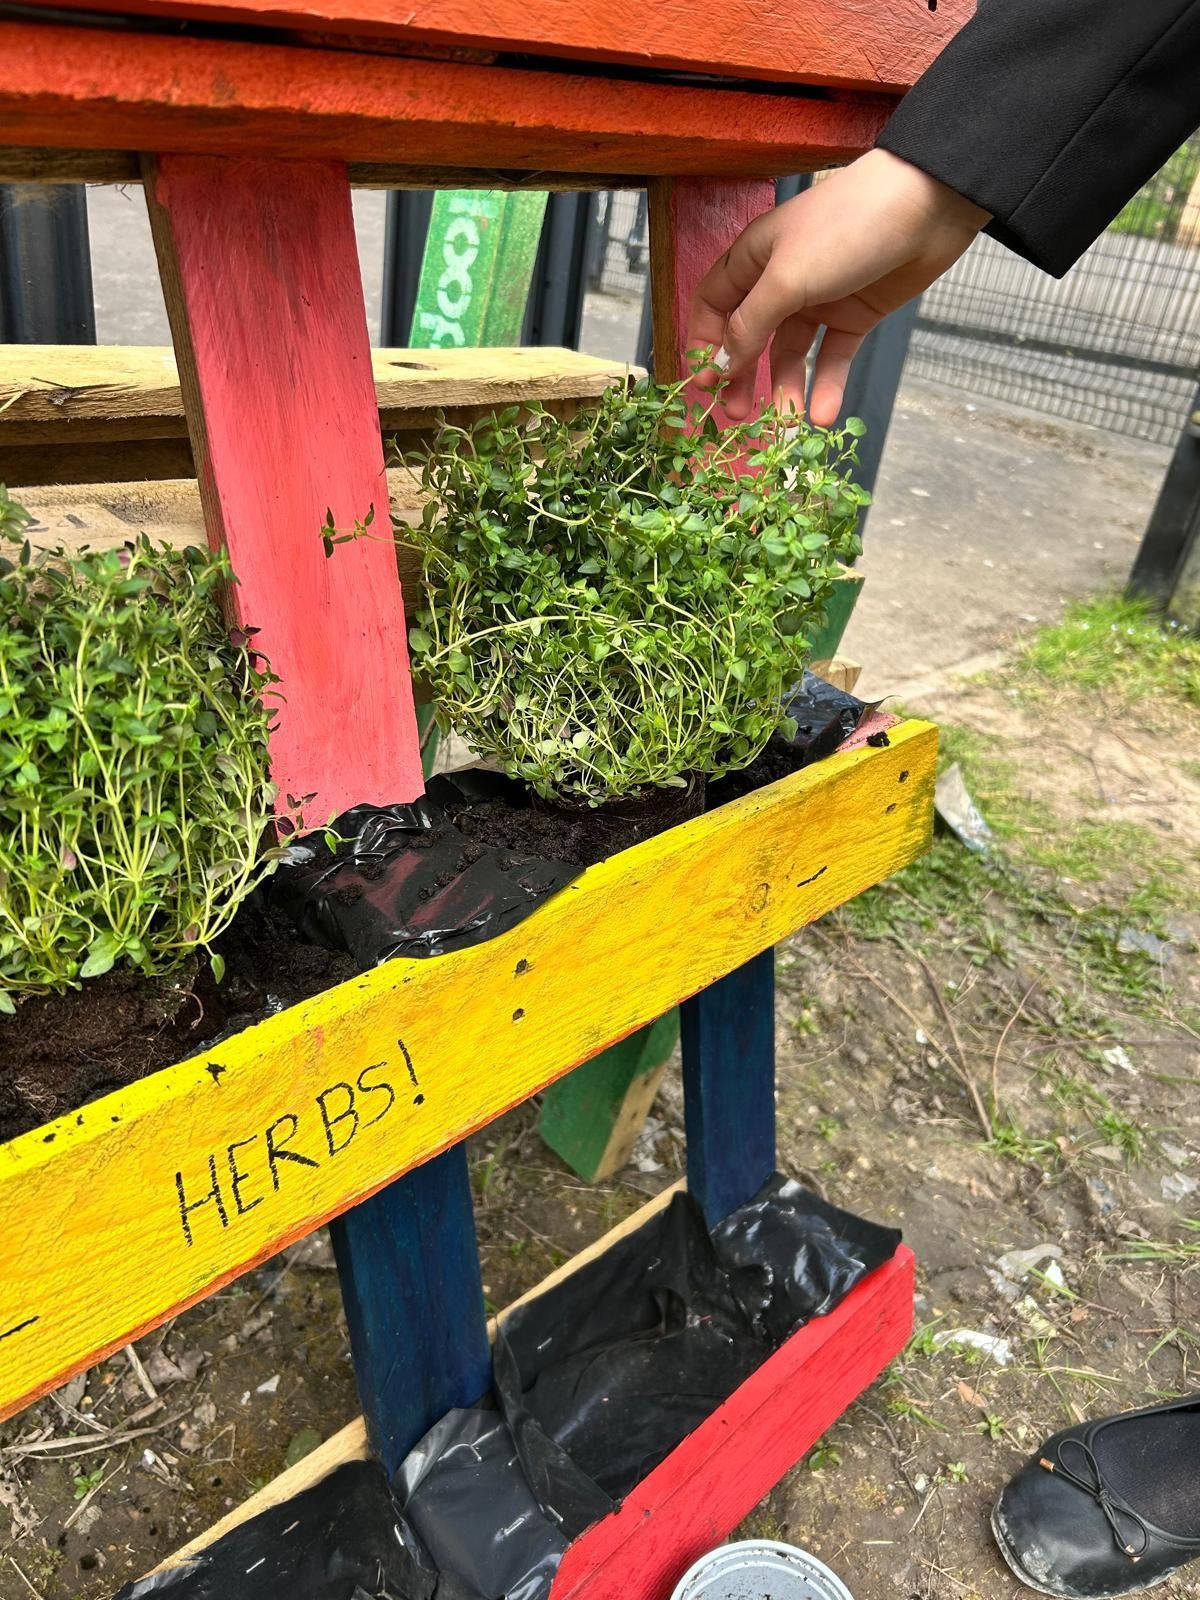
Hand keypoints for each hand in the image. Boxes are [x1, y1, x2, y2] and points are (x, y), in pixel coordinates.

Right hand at [687, 149, 989, 424]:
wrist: (926, 205)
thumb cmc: (845, 227)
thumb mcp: (786, 278)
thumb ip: (750, 325)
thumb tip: (721, 363)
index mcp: (754, 258)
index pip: (714, 304)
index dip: (704, 342)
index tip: (704, 383)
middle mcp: (781, 280)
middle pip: (749, 336)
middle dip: (741, 376)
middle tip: (737, 415)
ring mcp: (819, 299)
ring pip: (790, 353)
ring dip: (785, 388)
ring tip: (783, 425)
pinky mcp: (854, 315)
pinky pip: (832, 357)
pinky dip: (827, 385)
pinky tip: (822, 414)